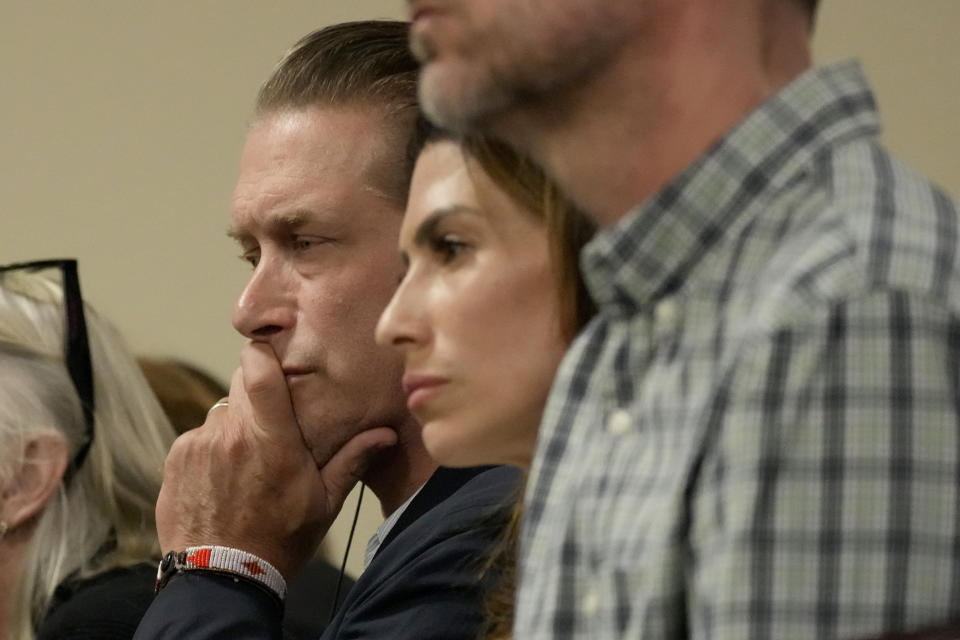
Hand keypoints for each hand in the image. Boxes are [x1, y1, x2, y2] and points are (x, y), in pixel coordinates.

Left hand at [155, 341, 396, 577]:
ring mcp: (198, 444)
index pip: (258, 371)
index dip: (262, 351)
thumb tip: (386, 433)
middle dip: (258, 398)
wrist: (220, 579)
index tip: (270, 350)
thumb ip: (352, 461)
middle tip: (272, 428)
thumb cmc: (278, 541)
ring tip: (246, 467)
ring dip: (235, 430)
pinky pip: (198, 439)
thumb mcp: (323, 504)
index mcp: (271, 439)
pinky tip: (222, 481)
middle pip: (241, 388)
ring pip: (221, 415)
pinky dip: (211, 452)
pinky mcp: (176, 459)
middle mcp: (230, 433)